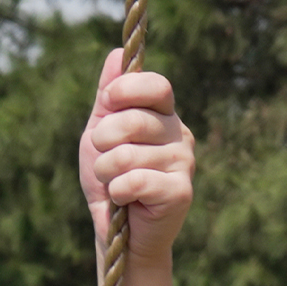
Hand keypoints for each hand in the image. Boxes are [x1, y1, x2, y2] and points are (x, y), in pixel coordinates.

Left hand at [81, 51, 194, 262]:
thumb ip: (109, 95)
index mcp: (164, 116)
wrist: (120, 231)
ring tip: (112, 182)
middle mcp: (180, 135)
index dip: (127, 90)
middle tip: (102, 156)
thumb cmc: (110, 178)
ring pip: (128, 155)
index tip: (108, 102)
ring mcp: (185, 164)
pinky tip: (123, 199)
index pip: (157, 86)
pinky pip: (135, 181)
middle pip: (135, 119)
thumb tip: (116, 54)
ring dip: (105, 171)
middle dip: (103, 139)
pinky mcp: (182, 192)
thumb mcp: (101, 130)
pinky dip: (116, 191)